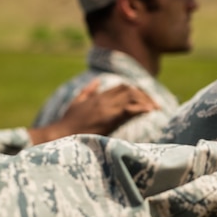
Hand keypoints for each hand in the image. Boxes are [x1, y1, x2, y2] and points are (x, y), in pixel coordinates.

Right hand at [28, 80, 157, 143]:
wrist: (61, 133)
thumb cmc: (68, 122)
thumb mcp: (76, 102)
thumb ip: (88, 91)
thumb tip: (96, 82)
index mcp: (98, 96)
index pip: (122, 87)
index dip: (136, 91)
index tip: (146, 99)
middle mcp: (104, 99)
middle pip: (130, 89)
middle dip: (144, 95)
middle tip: (155, 105)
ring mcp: (107, 107)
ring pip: (131, 96)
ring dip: (146, 101)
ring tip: (156, 108)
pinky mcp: (109, 117)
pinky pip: (129, 109)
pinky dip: (141, 108)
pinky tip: (150, 111)